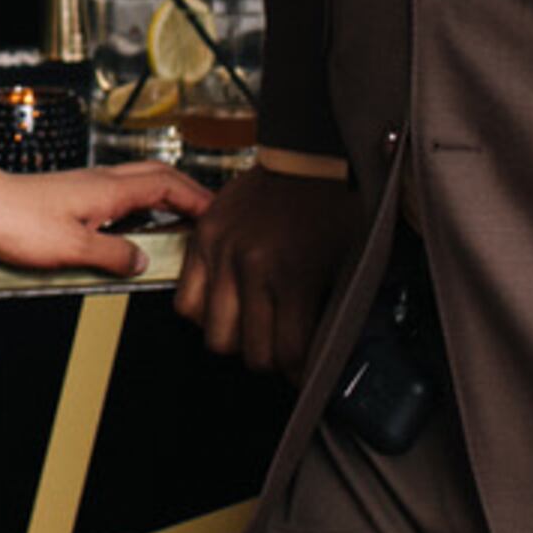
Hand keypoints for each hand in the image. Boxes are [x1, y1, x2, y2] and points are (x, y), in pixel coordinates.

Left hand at [0, 159, 209, 279]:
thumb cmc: (13, 221)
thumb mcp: (72, 248)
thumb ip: (114, 255)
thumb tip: (143, 260)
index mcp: (108, 190)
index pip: (168, 184)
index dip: (199, 198)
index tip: (221, 213)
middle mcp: (99, 183)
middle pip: (157, 178)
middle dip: (187, 194)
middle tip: (207, 217)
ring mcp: (83, 191)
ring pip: (135, 188)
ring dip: (161, 202)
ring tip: (177, 228)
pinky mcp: (67, 202)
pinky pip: (113, 203)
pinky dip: (134, 213)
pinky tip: (130, 235)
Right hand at [174, 164, 360, 373]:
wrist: (306, 157)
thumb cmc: (333, 207)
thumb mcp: (346, 263)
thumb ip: (328, 309)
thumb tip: (322, 351)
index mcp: (293, 275)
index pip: (289, 354)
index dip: (300, 374)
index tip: (305, 374)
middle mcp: (252, 267)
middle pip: (250, 353)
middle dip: (269, 359)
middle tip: (280, 350)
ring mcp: (222, 254)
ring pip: (214, 334)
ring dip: (235, 339)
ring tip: (251, 328)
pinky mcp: (202, 240)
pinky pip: (186, 301)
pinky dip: (204, 313)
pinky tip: (225, 306)